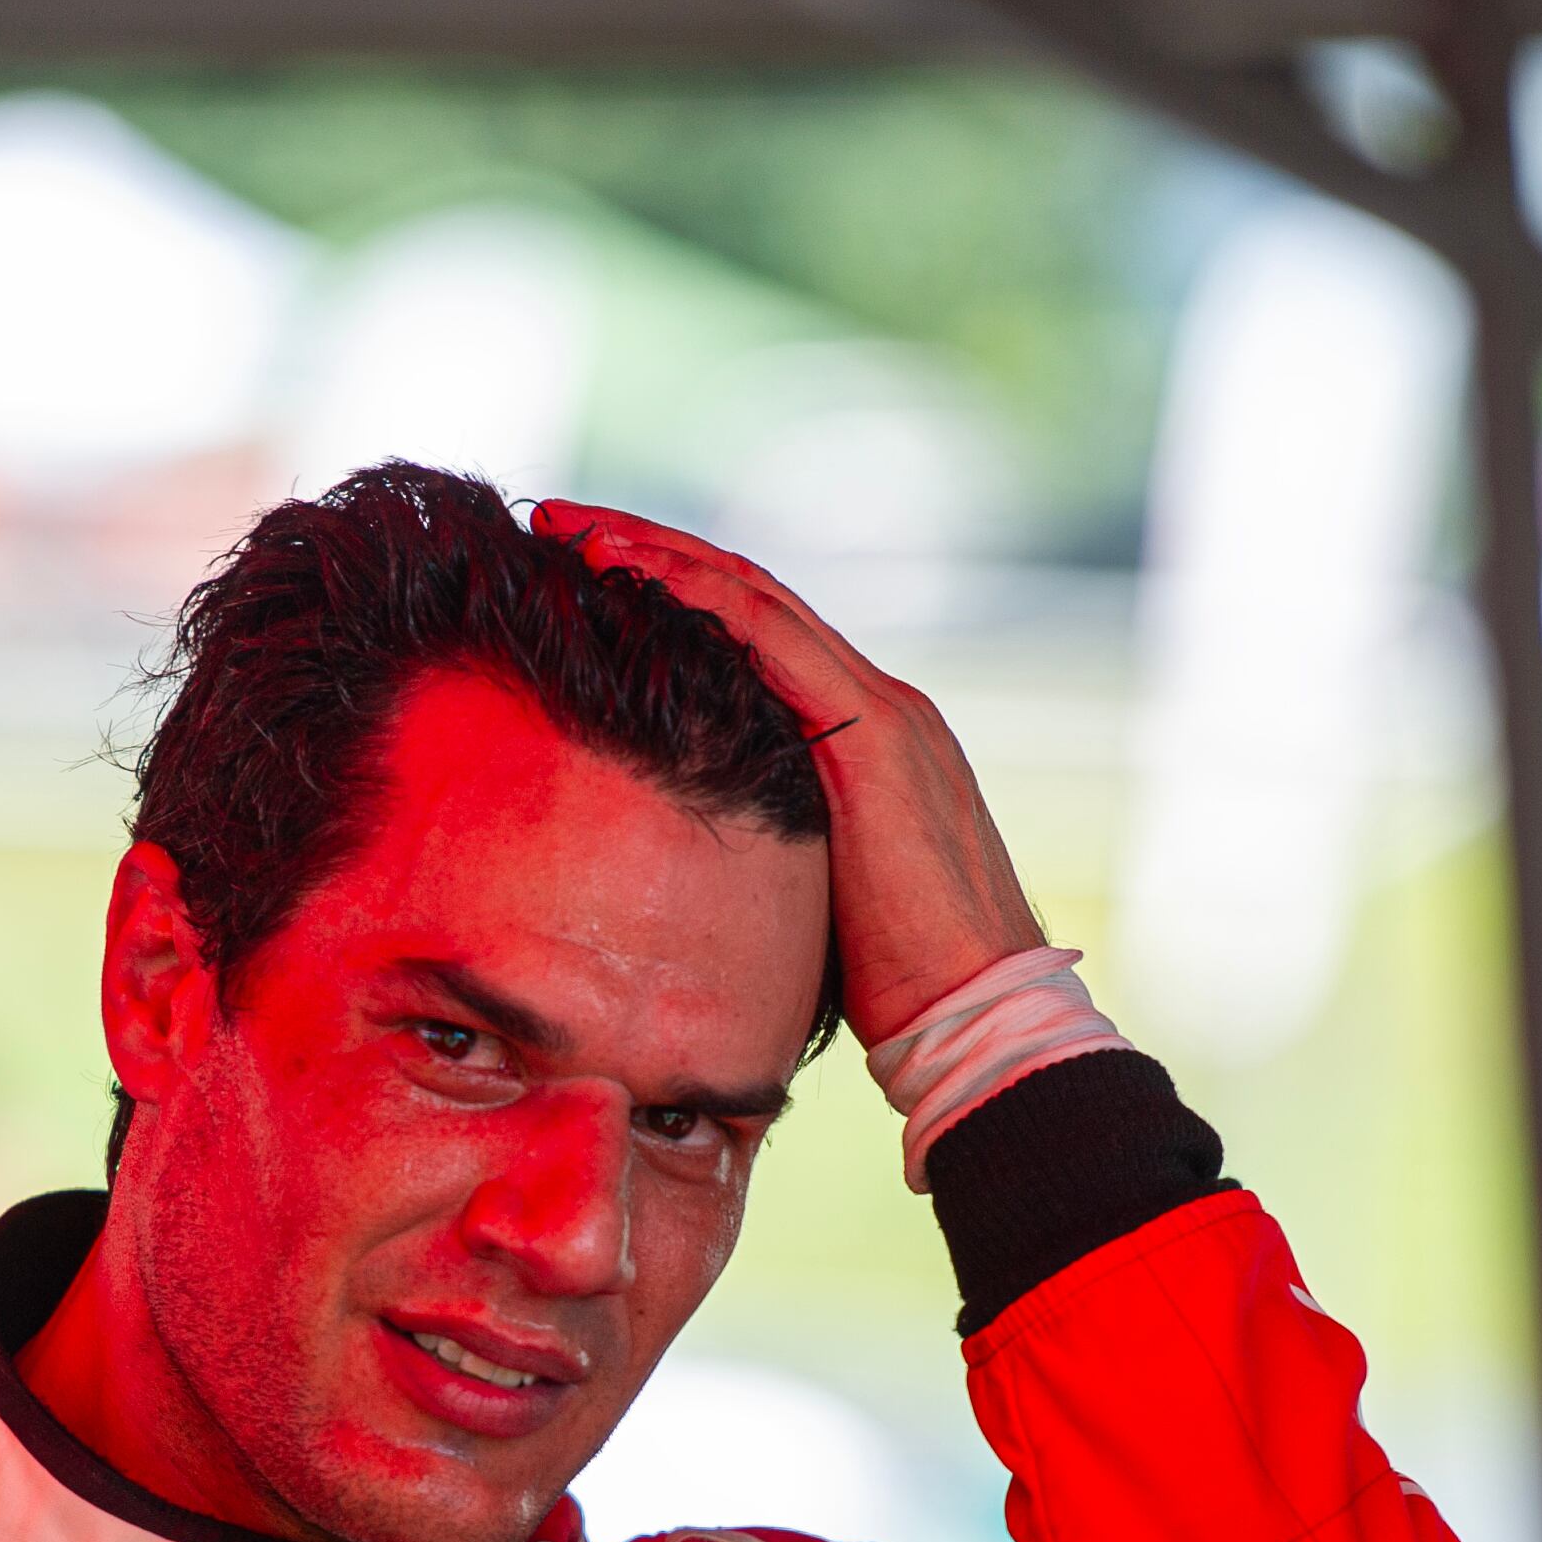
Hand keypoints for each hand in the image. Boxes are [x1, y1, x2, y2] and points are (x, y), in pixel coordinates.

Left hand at [534, 500, 1045, 1045]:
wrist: (975, 1014)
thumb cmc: (894, 986)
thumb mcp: (814, 895)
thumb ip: (773, 850)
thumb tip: (693, 872)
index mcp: (870, 739)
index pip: (765, 639)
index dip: (681, 596)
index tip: (595, 577)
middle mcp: (883, 704)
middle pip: (755, 598)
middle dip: (657, 552)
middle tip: (566, 527)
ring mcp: (884, 711)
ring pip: (757, 598)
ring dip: (661, 555)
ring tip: (578, 533)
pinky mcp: (875, 737)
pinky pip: (771, 637)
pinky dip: (696, 594)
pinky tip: (631, 572)